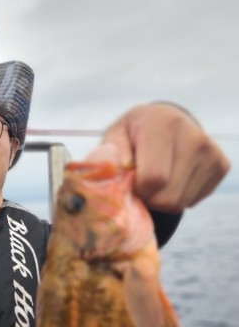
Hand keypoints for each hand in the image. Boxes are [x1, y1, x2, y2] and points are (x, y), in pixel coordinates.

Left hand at [92, 103, 229, 211]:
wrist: (164, 123)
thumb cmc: (133, 135)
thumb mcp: (114, 138)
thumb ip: (106, 155)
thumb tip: (107, 165)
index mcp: (163, 125)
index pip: (154, 179)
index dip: (137, 190)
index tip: (131, 182)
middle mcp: (194, 136)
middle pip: (168, 198)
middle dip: (149, 198)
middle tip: (141, 183)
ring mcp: (211, 151)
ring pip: (181, 203)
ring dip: (162, 199)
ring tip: (156, 178)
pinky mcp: (221, 165)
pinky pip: (193, 202)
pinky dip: (178, 197)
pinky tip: (172, 177)